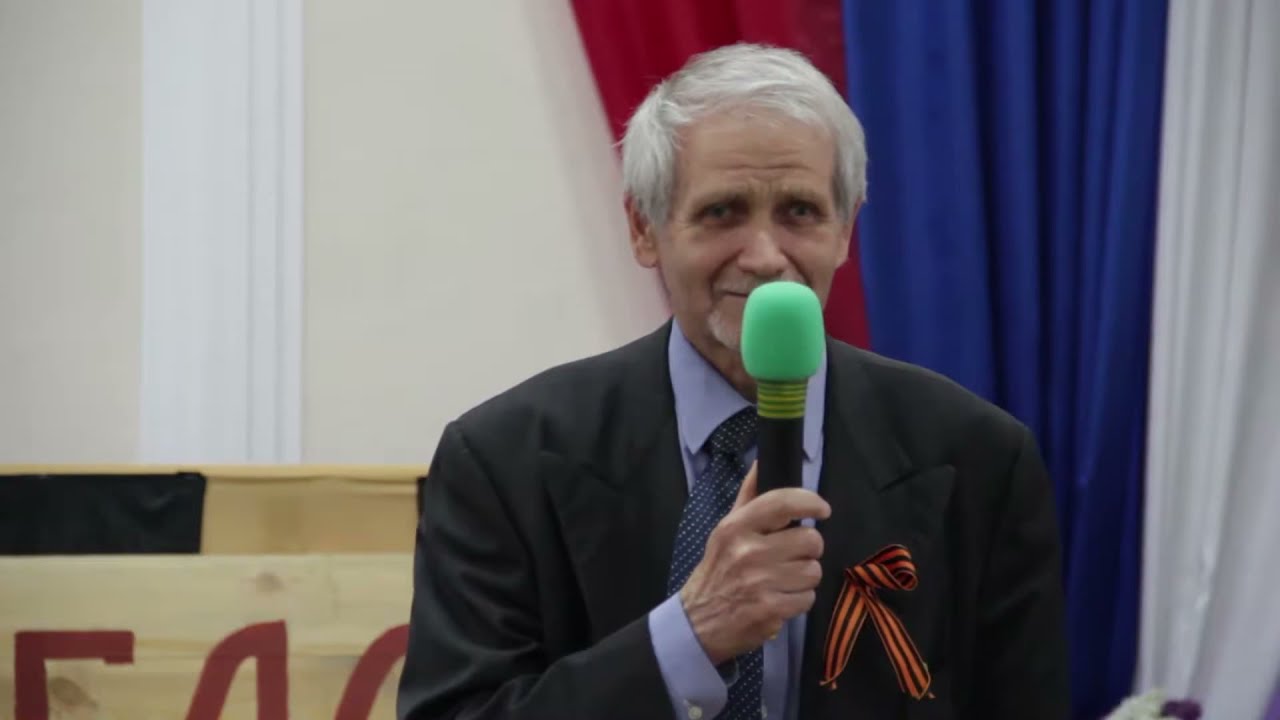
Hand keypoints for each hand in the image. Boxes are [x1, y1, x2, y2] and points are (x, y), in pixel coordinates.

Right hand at [679, 462, 830, 665]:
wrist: (698, 622)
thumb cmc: (717, 571)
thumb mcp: (725, 530)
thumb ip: (748, 496)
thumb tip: (763, 461)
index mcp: (737, 527)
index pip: (783, 502)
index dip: (811, 501)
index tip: (822, 509)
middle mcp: (749, 551)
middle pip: (810, 539)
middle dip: (807, 549)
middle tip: (791, 556)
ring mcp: (760, 582)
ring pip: (813, 571)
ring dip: (804, 577)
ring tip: (783, 580)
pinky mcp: (771, 610)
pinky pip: (808, 598)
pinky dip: (799, 601)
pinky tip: (780, 599)